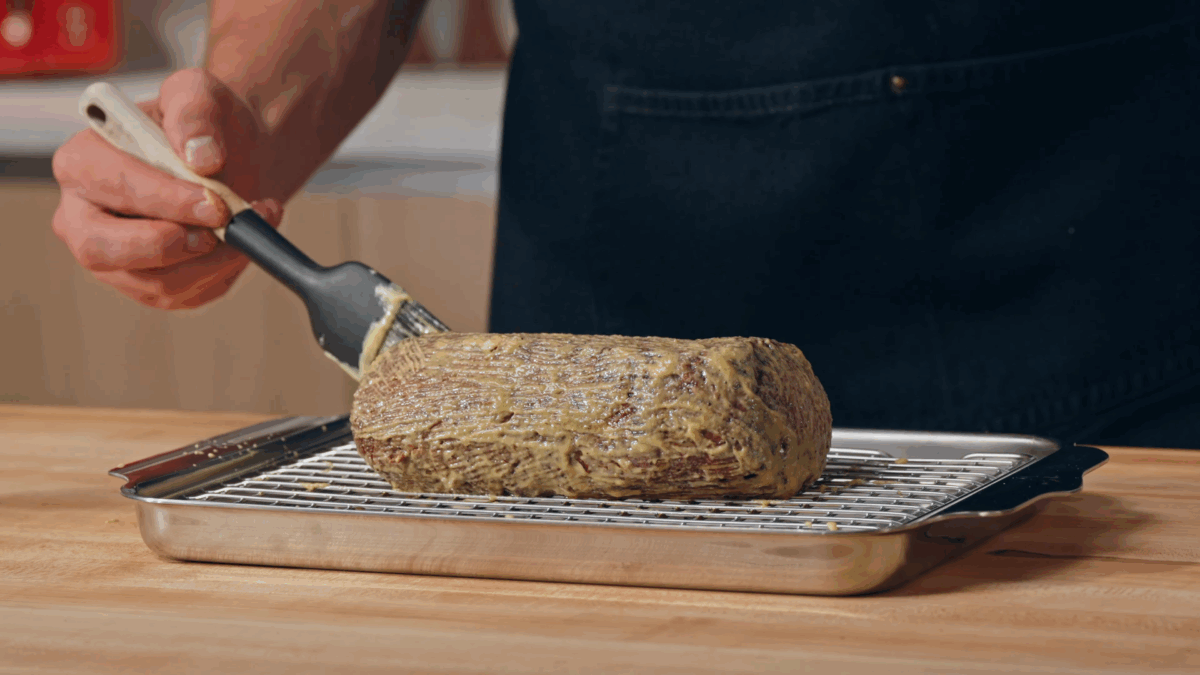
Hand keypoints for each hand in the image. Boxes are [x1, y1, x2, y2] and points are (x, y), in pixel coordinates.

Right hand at [51, 69, 283, 308]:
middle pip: (100, 249)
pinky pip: (187, 295)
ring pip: (154, 283)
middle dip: (166, 245)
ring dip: (216, 259)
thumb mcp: (199, 94)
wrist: (231, 158)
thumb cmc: (204, 125)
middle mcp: (83, 216)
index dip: (164, 199)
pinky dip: (226, 270)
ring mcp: (114, 259)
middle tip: (221, 229)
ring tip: (255, 221)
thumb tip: (201, 156)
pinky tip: (247, 239)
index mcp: (82, 162)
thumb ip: (196, 111)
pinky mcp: (151, 285)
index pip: (111, 186)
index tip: (216, 203)